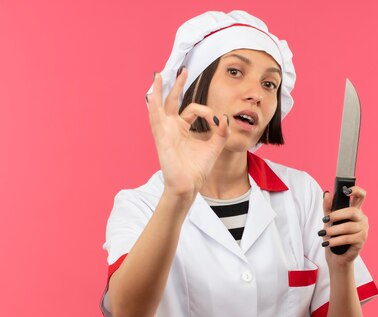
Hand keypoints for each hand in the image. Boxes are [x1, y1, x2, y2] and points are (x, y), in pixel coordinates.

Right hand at [147, 69, 230, 200]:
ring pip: (160, 106)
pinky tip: (152, 96)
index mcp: (183, 128)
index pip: (194, 110)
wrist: (188, 185)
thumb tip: (225, 117)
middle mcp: (172, 127)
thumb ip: (222, 132)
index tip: (218, 122)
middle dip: (177, 85)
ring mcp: (165, 131)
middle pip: (173, 101)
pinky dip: (153, 107)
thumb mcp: (215, 146)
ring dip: (160, 90)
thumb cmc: (197, 168)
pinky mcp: (161, 138)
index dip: (207, 111)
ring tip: (159, 76)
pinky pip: (155, 119)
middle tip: (184, 71)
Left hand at [320, 186, 368, 265]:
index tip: (346, 190)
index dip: (356, 190)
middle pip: (352, 212)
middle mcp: (362, 218)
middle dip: (337, 215)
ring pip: (348, 226)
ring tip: (323, 233)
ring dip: (333, 230)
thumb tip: (327, 193)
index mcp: (355, 210)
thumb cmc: (333, 236)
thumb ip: (328, 207)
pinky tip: (328, 243)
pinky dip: (336, 240)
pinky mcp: (362, 241)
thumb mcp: (328, 220)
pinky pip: (348, 238)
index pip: (361, 196)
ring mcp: (363, 230)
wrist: (336, 256)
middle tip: (325, 219)